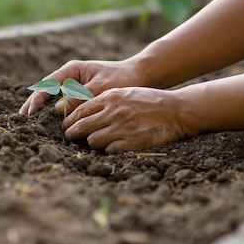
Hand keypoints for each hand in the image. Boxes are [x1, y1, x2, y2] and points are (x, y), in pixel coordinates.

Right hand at [19, 59, 139, 115]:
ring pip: (52, 98)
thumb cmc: (121, 79)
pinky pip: (62, 104)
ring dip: (41, 109)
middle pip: (45, 90)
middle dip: (33, 104)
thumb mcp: (100, 89)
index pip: (48, 84)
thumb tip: (57, 109)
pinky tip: (49, 124)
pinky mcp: (79, 95)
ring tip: (29, 122)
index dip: (37, 99)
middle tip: (21, 119)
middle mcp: (70, 76)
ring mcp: (73, 85)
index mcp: (72, 70)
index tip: (30, 112)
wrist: (138, 76)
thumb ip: (79, 98)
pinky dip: (54, 112)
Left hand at [62, 86, 190, 152]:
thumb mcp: (125, 93)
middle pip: (81, 127)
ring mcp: (122, 128)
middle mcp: (113, 112)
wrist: (177, 110)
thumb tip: (83, 112)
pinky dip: (107, 150)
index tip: (66, 126)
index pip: (80, 110)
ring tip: (94, 142)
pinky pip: (108, 150)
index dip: (69, 120)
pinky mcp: (131, 142)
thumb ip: (105, 101)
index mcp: (110, 97)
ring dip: (91, 143)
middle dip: (71, 134)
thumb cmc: (150, 100)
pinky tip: (111, 146)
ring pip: (92, 141)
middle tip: (70, 138)